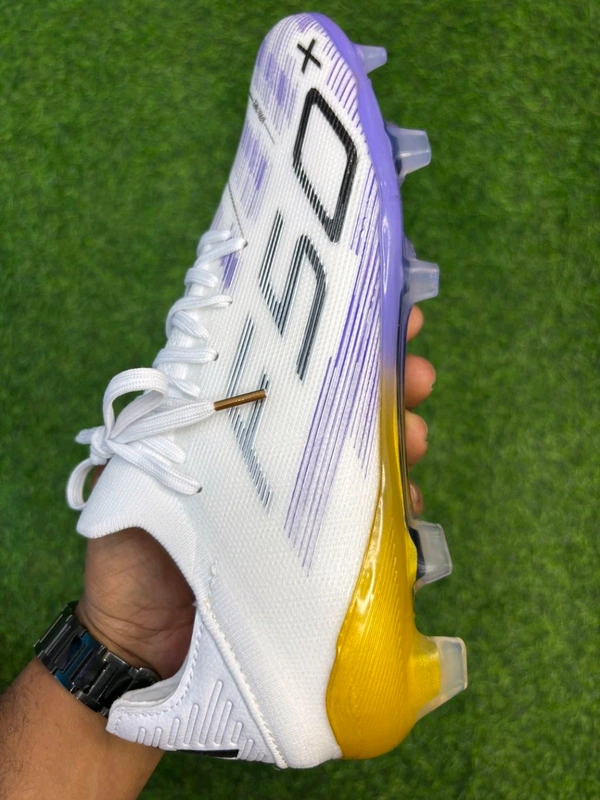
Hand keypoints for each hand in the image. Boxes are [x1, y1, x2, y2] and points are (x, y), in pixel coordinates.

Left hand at [76, 307, 434, 679]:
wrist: (146, 652)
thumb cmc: (132, 560)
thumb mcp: (131, 482)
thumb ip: (154, 431)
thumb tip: (183, 373)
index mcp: (236, 435)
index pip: (289, 376)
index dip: (334, 344)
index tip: (380, 314)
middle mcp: (276, 463)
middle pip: (341, 411)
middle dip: (388, 386)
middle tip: (418, 377)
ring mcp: (305, 507)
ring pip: (367, 459)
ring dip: (401, 439)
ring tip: (415, 438)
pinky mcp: (325, 553)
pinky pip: (372, 521)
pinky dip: (395, 505)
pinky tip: (406, 502)